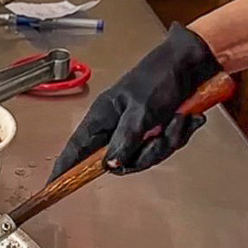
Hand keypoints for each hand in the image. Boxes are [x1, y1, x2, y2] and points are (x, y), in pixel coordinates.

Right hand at [49, 23, 221, 179]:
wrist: (194, 62)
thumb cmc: (161, 75)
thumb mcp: (142, 111)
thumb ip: (125, 139)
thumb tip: (109, 164)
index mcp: (102, 116)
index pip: (76, 148)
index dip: (64, 167)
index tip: (53, 185)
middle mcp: (115, 126)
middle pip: (120, 161)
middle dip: (147, 152)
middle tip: (161, 134)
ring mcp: (135, 130)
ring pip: (144, 156)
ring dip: (167, 141)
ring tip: (179, 119)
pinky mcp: (154, 130)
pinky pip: (161, 148)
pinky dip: (178, 134)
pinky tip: (186, 118)